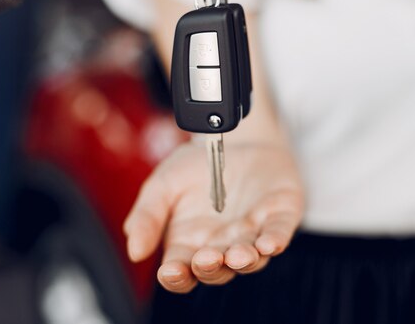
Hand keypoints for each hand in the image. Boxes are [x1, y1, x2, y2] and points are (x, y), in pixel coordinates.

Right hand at [124, 140, 303, 292]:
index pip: (181, 272)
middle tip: (205, 258)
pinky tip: (269, 244)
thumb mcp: (164, 183)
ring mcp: (253, 234)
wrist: (235, 137)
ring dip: (245, 260)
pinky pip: (279, 233)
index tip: (170, 271)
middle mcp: (222, 246)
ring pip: (251, 258)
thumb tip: (135, 251)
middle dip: (211, 268)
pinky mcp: (279, 217)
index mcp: (189, 245)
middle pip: (217, 270)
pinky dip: (275, 240)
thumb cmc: (199, 167)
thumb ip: (147, 215)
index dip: (176, 276)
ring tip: (237, 255)